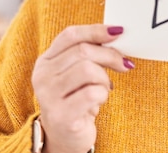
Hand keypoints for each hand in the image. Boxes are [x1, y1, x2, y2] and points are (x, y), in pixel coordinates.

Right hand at [31, 25, 133, 152]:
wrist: (65, 138)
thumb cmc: (76, 100)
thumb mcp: (76, 73)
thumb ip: (88, 53)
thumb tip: (117, 34)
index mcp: (45, 61)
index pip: (70, 35)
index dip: (96, 30)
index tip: (119, 31)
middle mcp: (42, 76)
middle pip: (83, 51)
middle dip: (110, 55)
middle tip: (124, 64)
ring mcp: (49, 97)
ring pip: (88, 70)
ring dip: (105, 78)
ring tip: (104, 88)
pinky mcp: (61, 115)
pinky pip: (92, 93)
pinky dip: (103, 94)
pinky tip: (99, 101)